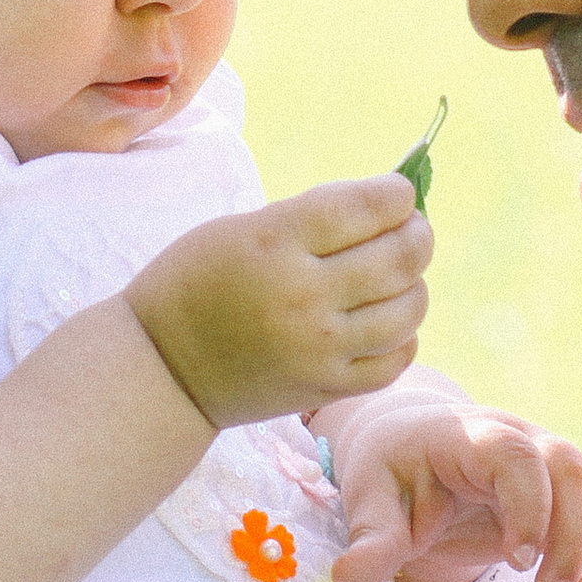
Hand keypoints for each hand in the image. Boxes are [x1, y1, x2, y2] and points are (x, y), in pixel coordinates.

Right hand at [124, 175, 430, 428]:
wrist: (162, 368)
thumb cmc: (195, 283)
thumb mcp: (239, 229)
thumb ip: (310, 217)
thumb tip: (384, 206)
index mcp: (276, 242)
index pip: (368, 207)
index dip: (397, 194)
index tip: (398, 193)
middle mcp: (304, 295)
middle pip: (400, 257)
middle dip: (418, 234)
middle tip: (412, 229)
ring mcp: (319, 347)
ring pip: (408, 309)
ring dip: (414, 284)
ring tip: (399, 277)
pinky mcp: (326, 388)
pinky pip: (395, 359)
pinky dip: (403, 336)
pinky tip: (387, 323)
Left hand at [325, 389, 581, 581]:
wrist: (411, 445)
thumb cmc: (391, 468)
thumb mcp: (369, 496)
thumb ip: (371, 537)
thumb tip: (348, 581)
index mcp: (468, 435)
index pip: (516, 456)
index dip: (530, 506)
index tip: (519, 562)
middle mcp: (519, 439)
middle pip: (573, 470)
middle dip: (575, 539)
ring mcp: (546, 464)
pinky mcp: (560, 495)